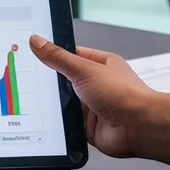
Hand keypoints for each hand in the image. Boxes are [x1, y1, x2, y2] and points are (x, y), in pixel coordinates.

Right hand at [30, 35, 155, 158]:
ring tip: (35, 99)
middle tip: (29, 77)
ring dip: (57, 103)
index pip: (71, 55)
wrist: (140, 128)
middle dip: (52, 82)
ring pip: (65, 102)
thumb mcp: (84, 69)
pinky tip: (47, 119)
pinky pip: (68, 122)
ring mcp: (94, 105)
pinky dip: (60, 122)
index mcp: (101, 64)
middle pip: (66, 80)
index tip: (32, 53)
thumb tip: (37, 41)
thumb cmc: (123, 94)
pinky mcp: (89, 125)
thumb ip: (58, 57)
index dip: (53, 54)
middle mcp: (98, 84)